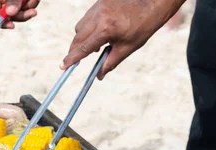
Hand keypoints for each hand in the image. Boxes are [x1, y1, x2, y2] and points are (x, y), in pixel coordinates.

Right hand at [0, 0, 40, 28]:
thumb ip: (12, 0)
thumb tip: (10, 13)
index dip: (2, 22)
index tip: (12, 26)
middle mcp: (4, 2)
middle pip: (10, 17)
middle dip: (22, 15)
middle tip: (33, 13)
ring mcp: (14, 3)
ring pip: (22, 12)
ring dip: (30, 6)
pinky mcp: (22, 2)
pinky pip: (29, 7)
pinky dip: (33, 2)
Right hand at [61, 0, 185, 78]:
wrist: (152, 3)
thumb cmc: (143, 25)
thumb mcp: (128, 47)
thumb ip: (110, 62)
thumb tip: (99, 76)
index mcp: (107, 30)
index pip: (84, 47)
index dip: (72, 58)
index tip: (63, 66)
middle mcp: (100, 17)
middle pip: (77, 37)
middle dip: (75, 50)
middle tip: (74, 60)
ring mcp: (98, 7)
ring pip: (80, 26)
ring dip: (82, 38)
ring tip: (97, 44)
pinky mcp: (99, 2)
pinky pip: (87, 17)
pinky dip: (88, 27)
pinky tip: (99, 31)